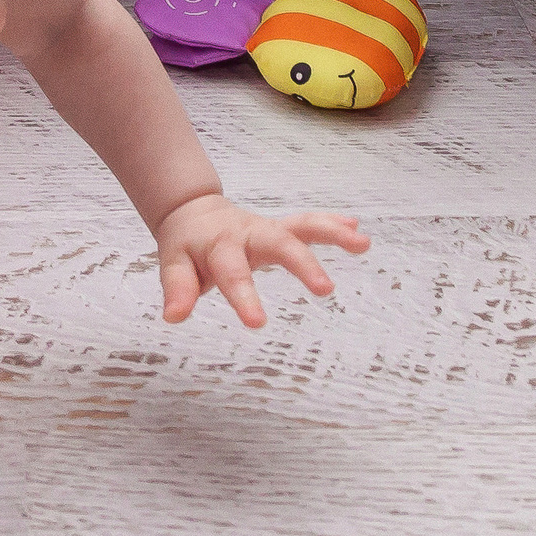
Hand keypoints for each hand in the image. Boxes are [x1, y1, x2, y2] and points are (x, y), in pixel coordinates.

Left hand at [153, 192, 369, 326]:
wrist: (193, 212)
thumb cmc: (186, 246)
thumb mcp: (173, 265)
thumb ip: (178, 289)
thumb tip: (173, 316)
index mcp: (220, 246)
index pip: (232, 272)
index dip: (243, 296)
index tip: (259, 324)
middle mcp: (249, 233)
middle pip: (278, 243)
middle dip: (302, 263)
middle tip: (327, 289)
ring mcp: (268, 229)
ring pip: (301, 226)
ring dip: (332, 233)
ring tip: (362, 243)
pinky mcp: (282, 229)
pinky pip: (309, 225)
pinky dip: (333, 225)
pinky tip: (358, 230)